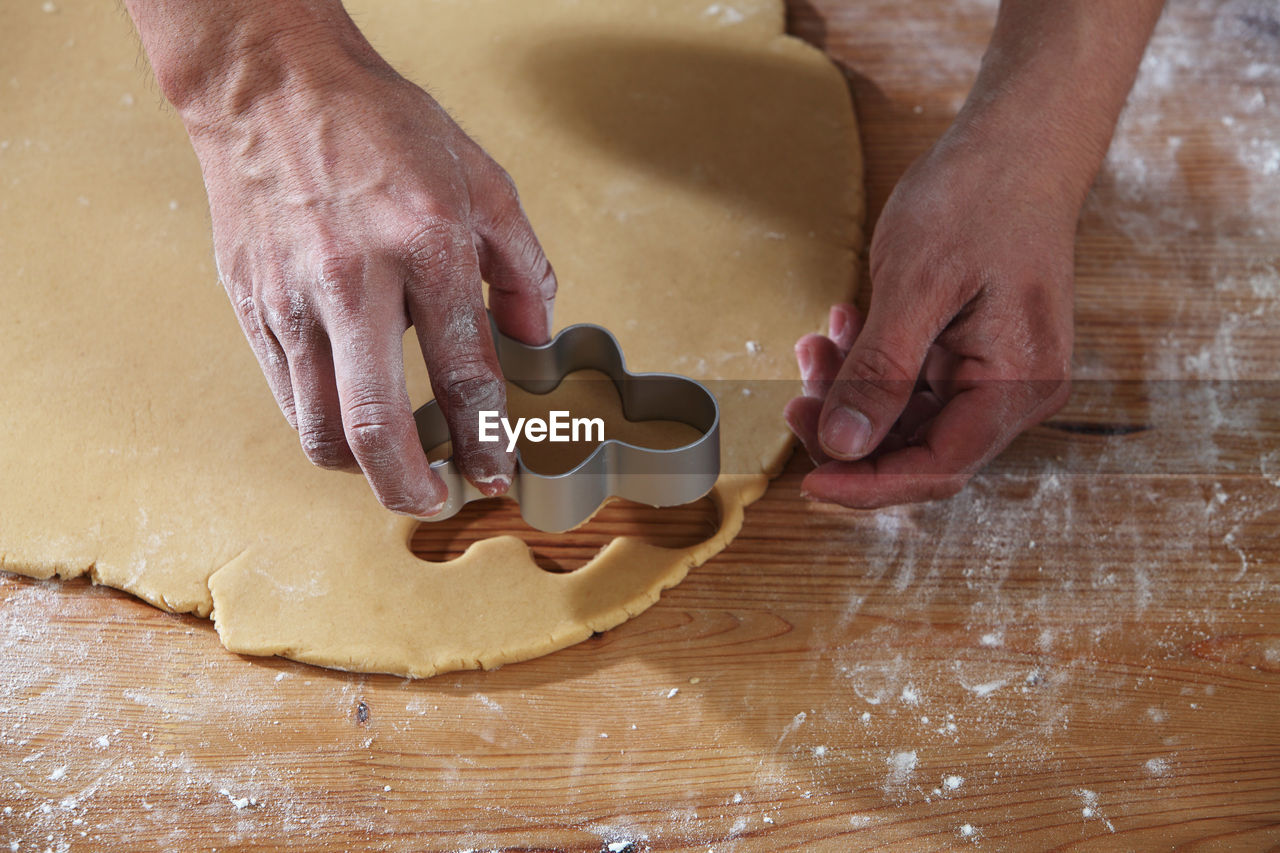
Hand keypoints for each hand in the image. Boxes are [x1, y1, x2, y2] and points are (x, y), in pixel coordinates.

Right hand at [184, 42, 555, 515]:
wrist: (272, 86)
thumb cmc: (380, 125)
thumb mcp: (481, 179)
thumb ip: (519, 267)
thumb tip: (535, 338)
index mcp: (426, 246)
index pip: (465, 376)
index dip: (486, 442)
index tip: (496, 476)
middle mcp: (355, 280)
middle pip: (376, 428)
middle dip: (412, 490)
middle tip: (436, 501)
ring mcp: (293, 299)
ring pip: (320, 429)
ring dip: (364, 469)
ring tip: (396, 465)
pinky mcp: (253, 307)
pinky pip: (288, 397)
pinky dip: (325, 425)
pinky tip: (354, 415)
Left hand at [785, 132, 1074, 507]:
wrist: (1018, 141)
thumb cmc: (979, 198)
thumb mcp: (916, 285)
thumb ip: (880, 374)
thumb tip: (843, 447)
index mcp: (1018, 385)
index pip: (938, 469)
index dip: (867, 484)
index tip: (806, 480)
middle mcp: (1015, 394)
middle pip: (918, 450)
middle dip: (849, 430)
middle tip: (795, 395)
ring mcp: (996, 375)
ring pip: (906, 418)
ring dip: (851, 391)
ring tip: (815, 344)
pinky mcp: (974, 355)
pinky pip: (911, 384)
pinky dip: (868, 365)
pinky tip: (841, 325)